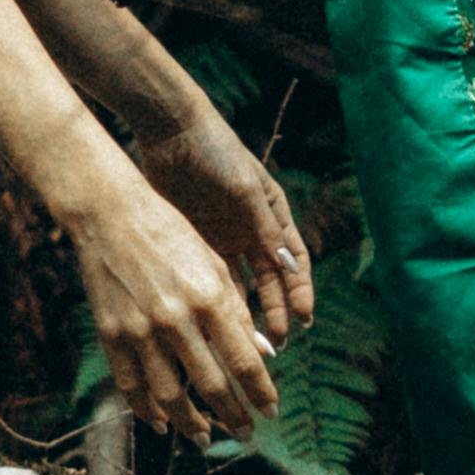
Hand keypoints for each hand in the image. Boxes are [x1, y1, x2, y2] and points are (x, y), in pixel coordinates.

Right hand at [51, 135, 283, 448]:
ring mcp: (139, 329)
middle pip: (211, 384)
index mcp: (209, 297)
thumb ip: (236, 311)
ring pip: (169, 395)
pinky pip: (131, 386)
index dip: (260, 392)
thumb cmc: (171, 234)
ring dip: (190, 423)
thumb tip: (260, 355)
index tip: (271, 412)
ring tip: (202, 437)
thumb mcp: (213, 265)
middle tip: (244, 432)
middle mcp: (176, 318)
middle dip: (232, 415)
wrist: (109, 214)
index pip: (244, 360)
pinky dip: (146, 410)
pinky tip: (160, 423)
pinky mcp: (110, 334)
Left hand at [129, 110, 315, 350]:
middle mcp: (251, 231)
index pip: (294, 262)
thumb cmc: (217, 152)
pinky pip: (208, 277)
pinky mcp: (194, 240)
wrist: (171, 131)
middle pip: (270, 281)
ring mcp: (222, 237)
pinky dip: (215, 300)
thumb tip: (292, 270)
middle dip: (276, 312)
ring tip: (250, 343)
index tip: (304, 319)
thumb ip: (266, 230)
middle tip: (278, 343)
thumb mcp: (247, 190)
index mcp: (272, 216)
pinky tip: (216, 324)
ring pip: (240, 285)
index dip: (301, 291)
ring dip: (246, 313)